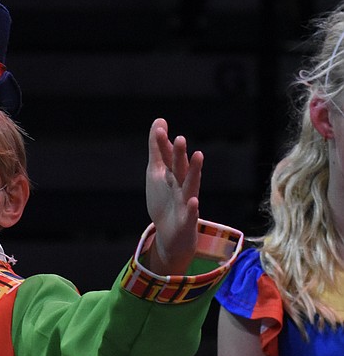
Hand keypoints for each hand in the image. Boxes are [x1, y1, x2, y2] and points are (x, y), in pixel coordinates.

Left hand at [145, 118, 201, 274]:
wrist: (172, 233)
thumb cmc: (165, 199)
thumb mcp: (157, 172)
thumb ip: (158, 149)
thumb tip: (159, 121)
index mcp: (173, 174)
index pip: (168, 157)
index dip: (163, 145)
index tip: (159, 130)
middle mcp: (182, 185)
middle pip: (180, 168)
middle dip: (180, 154)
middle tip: (180, 138)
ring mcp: (186, 202)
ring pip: (191, 186)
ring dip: (194, 172)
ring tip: (198, 156)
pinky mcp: (187, 221)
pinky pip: (191, 214)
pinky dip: (193, 208)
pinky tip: (194, 201)